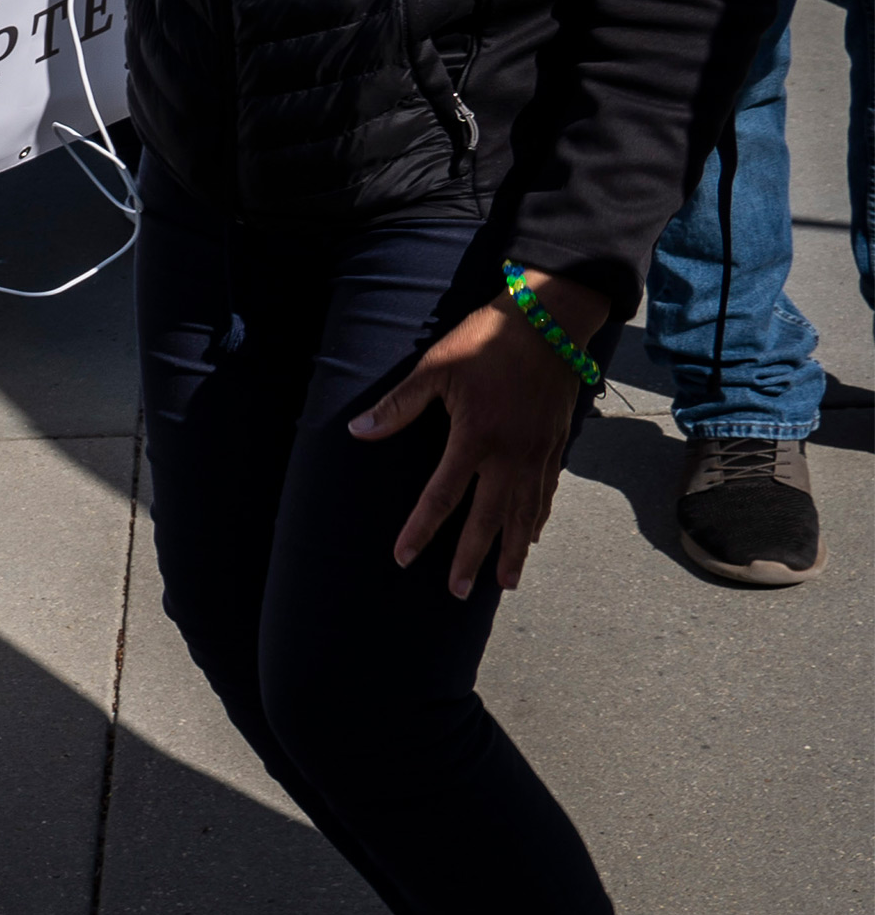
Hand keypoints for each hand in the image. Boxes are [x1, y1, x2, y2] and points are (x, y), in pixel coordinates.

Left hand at [349, 271, 609, 597]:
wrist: (549, 322)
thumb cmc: (484, 342)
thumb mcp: (435, 368)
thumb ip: (399, 406)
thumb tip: (358, 431)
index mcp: (475, 438)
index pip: (442, 496)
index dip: (422, 530)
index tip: (405, 558)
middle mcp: (511, 455)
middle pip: (489, 518)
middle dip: (473, 558)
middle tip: (460, 593)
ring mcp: (538, 453)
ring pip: (525, 513)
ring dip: (513, 550)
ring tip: (506, 582)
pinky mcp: (557, 445)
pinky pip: (547, 493)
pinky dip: (538, 519)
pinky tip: (533, 536)